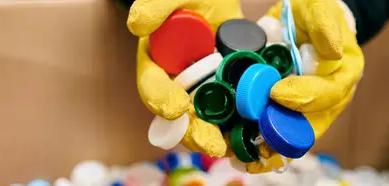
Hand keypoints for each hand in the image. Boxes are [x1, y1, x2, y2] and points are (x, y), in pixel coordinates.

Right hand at [130, 0, 242, 155]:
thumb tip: (137, 24)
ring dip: (217, 136)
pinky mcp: (228, 90)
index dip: (160, 99)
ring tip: (230, 147)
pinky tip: (251, 133)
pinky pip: (232, 113)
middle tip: (208, 142)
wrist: (219, 2)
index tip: (174, 109)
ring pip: (206, 120)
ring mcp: (204, 89)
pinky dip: (240, 125)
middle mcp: (178, 82)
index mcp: (157, 63)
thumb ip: (156, 7)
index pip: (152, 85)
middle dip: (192, 131)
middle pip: (179, 115)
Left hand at [244, 0, 364, 172]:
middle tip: (257, 141)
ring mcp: (310, 110)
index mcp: (343, 75)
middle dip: (284, 137)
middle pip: (311, 127)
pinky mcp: (290, 112)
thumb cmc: (314, 14)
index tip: (276, 94)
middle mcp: (329, 99)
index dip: (303, 96)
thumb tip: (333, 52)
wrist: (303, 21)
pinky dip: (261, 146)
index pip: (327, 93)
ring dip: (270, 148)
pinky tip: (241, 156)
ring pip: (294, 138)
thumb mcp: (321, 9)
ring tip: (245, 156)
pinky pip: (279, 135)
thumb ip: (326, 26)